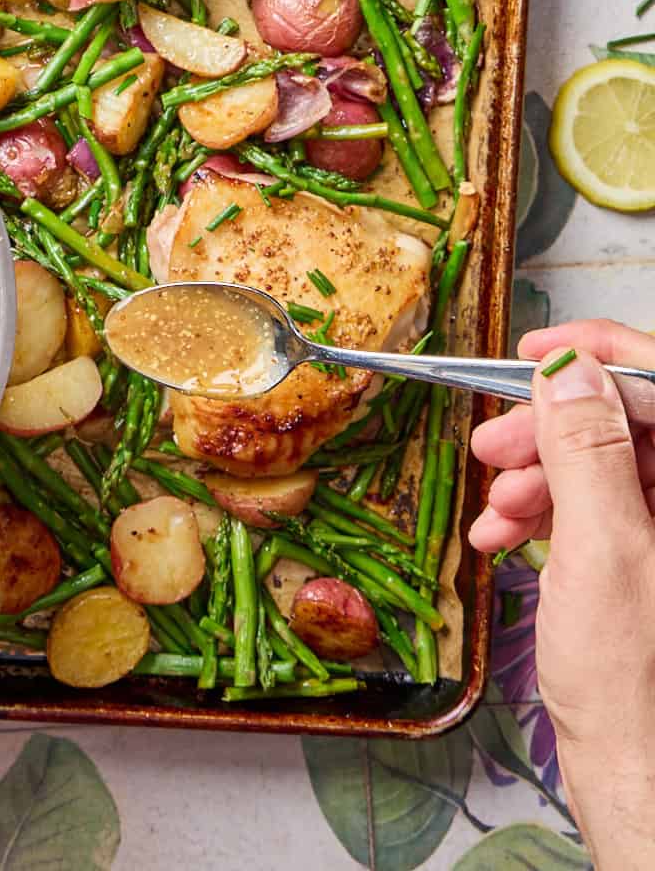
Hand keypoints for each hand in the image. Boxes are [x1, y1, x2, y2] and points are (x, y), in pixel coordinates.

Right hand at [470, 321, 654, 870]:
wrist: (638, 781)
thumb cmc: (635, 691)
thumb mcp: (599, 549)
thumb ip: (586, 447)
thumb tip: (568, 368)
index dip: (599, 353)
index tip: (537, 352)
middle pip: (631, 423)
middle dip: (554, 428)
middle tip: (495, 443)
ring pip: (612, 465)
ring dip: (543, 476)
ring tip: (495, 506)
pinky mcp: (652, 564)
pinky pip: (606, 510)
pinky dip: (551, 513)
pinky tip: (507, 536)